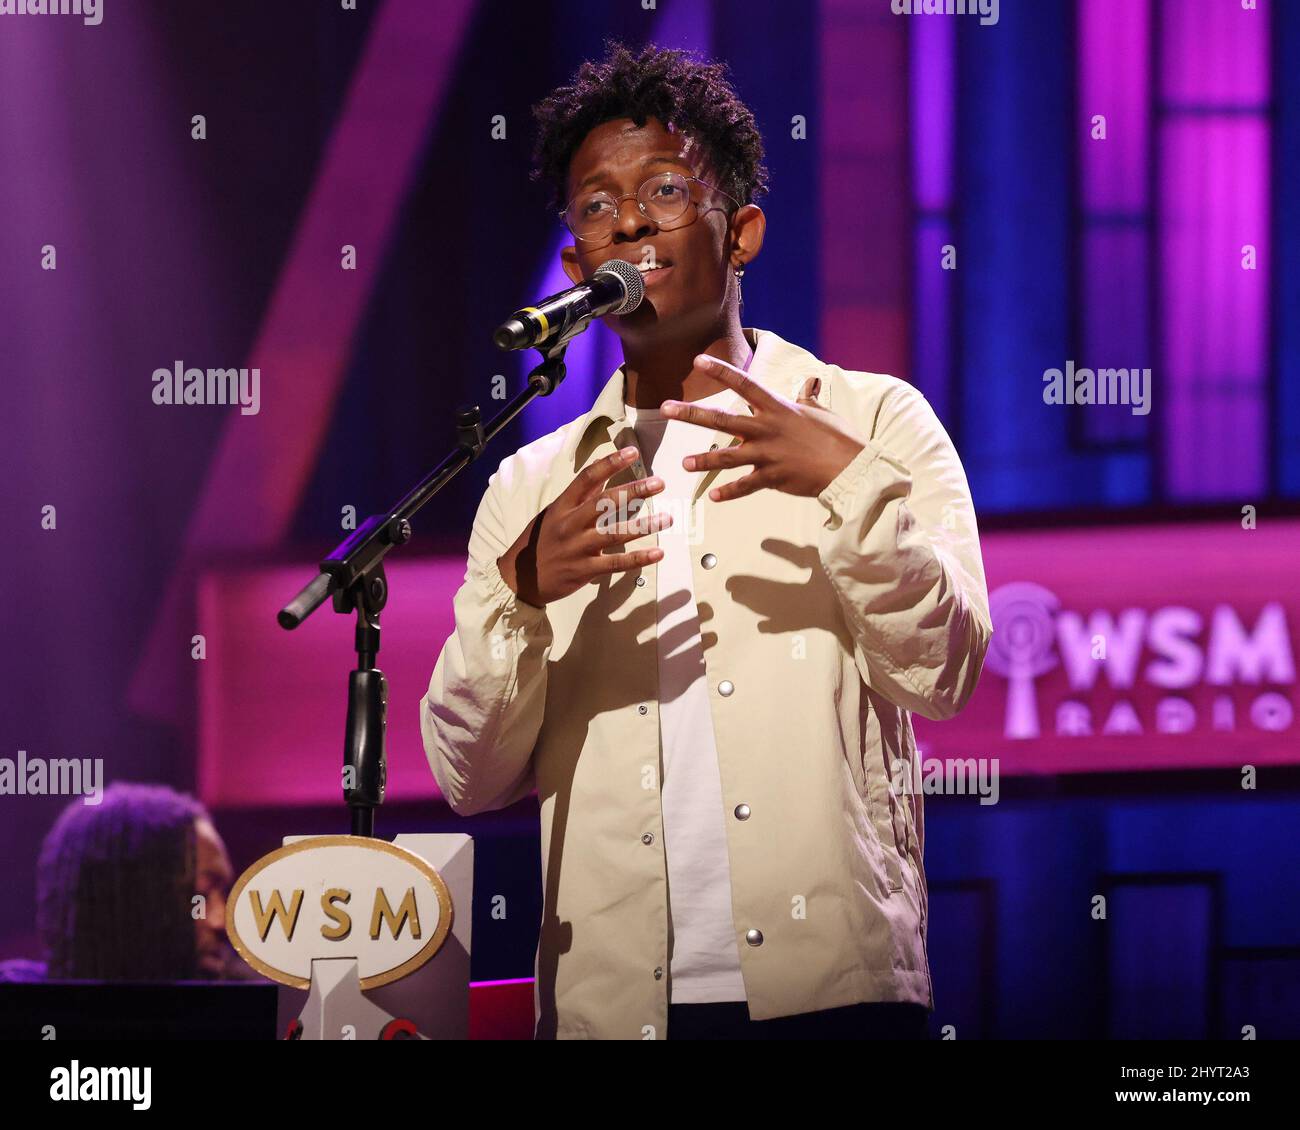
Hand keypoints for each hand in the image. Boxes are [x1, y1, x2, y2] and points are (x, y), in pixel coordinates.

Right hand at [497, 447, 670, 606]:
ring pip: (615, 533)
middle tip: (659, 483)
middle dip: (634, 491)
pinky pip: (616, 563)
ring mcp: (577, 548)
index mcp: (562, 506)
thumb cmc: (541, 541)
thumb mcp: (555, 513)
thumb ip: (580, 497)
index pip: (588, 478)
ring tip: (667, 518)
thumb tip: (605, 476)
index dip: (610, 463)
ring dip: (644, 525)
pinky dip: (638, 559)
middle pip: (605, 503)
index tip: (632, 452)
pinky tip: (658, 553)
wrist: (520, 577)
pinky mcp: (585, 570)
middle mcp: (570, 524)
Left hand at [660, 354, 867, 501]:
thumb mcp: (820, 412)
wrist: (851, 466)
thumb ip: (807, 398)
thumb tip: (809, 382)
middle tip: (666, 408)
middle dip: (692, 414)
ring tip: (684, 463)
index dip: (721, 371)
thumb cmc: (838, 437)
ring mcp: (769, 454)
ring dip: (704, 459)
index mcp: (778, 408)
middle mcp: (768, 428)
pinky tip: (714, 496)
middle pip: (723, 419)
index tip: (698, 361)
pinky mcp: (774, 477)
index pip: (745, 384)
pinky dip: (730, 492)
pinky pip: (746, 486)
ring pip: (728, 456)